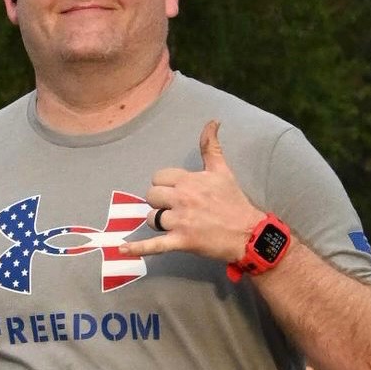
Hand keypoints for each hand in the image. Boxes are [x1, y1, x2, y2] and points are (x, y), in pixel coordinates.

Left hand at [115, 121, 259, 267]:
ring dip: (158, 222)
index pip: (159, 177)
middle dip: (159, 202)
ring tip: (173, 225)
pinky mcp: (181, 241)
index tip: (176, 192)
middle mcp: (182, 198)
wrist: (248, 233)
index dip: (164, 185)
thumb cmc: (234, 201)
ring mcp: (180, 221)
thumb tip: (212, 121)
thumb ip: (211, 146)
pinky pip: (154, 244)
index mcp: (188, 180)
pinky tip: (121, 248)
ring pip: (152, 218)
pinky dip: (137, 248)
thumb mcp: (222, 170)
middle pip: (151, 196)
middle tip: (174, 208)